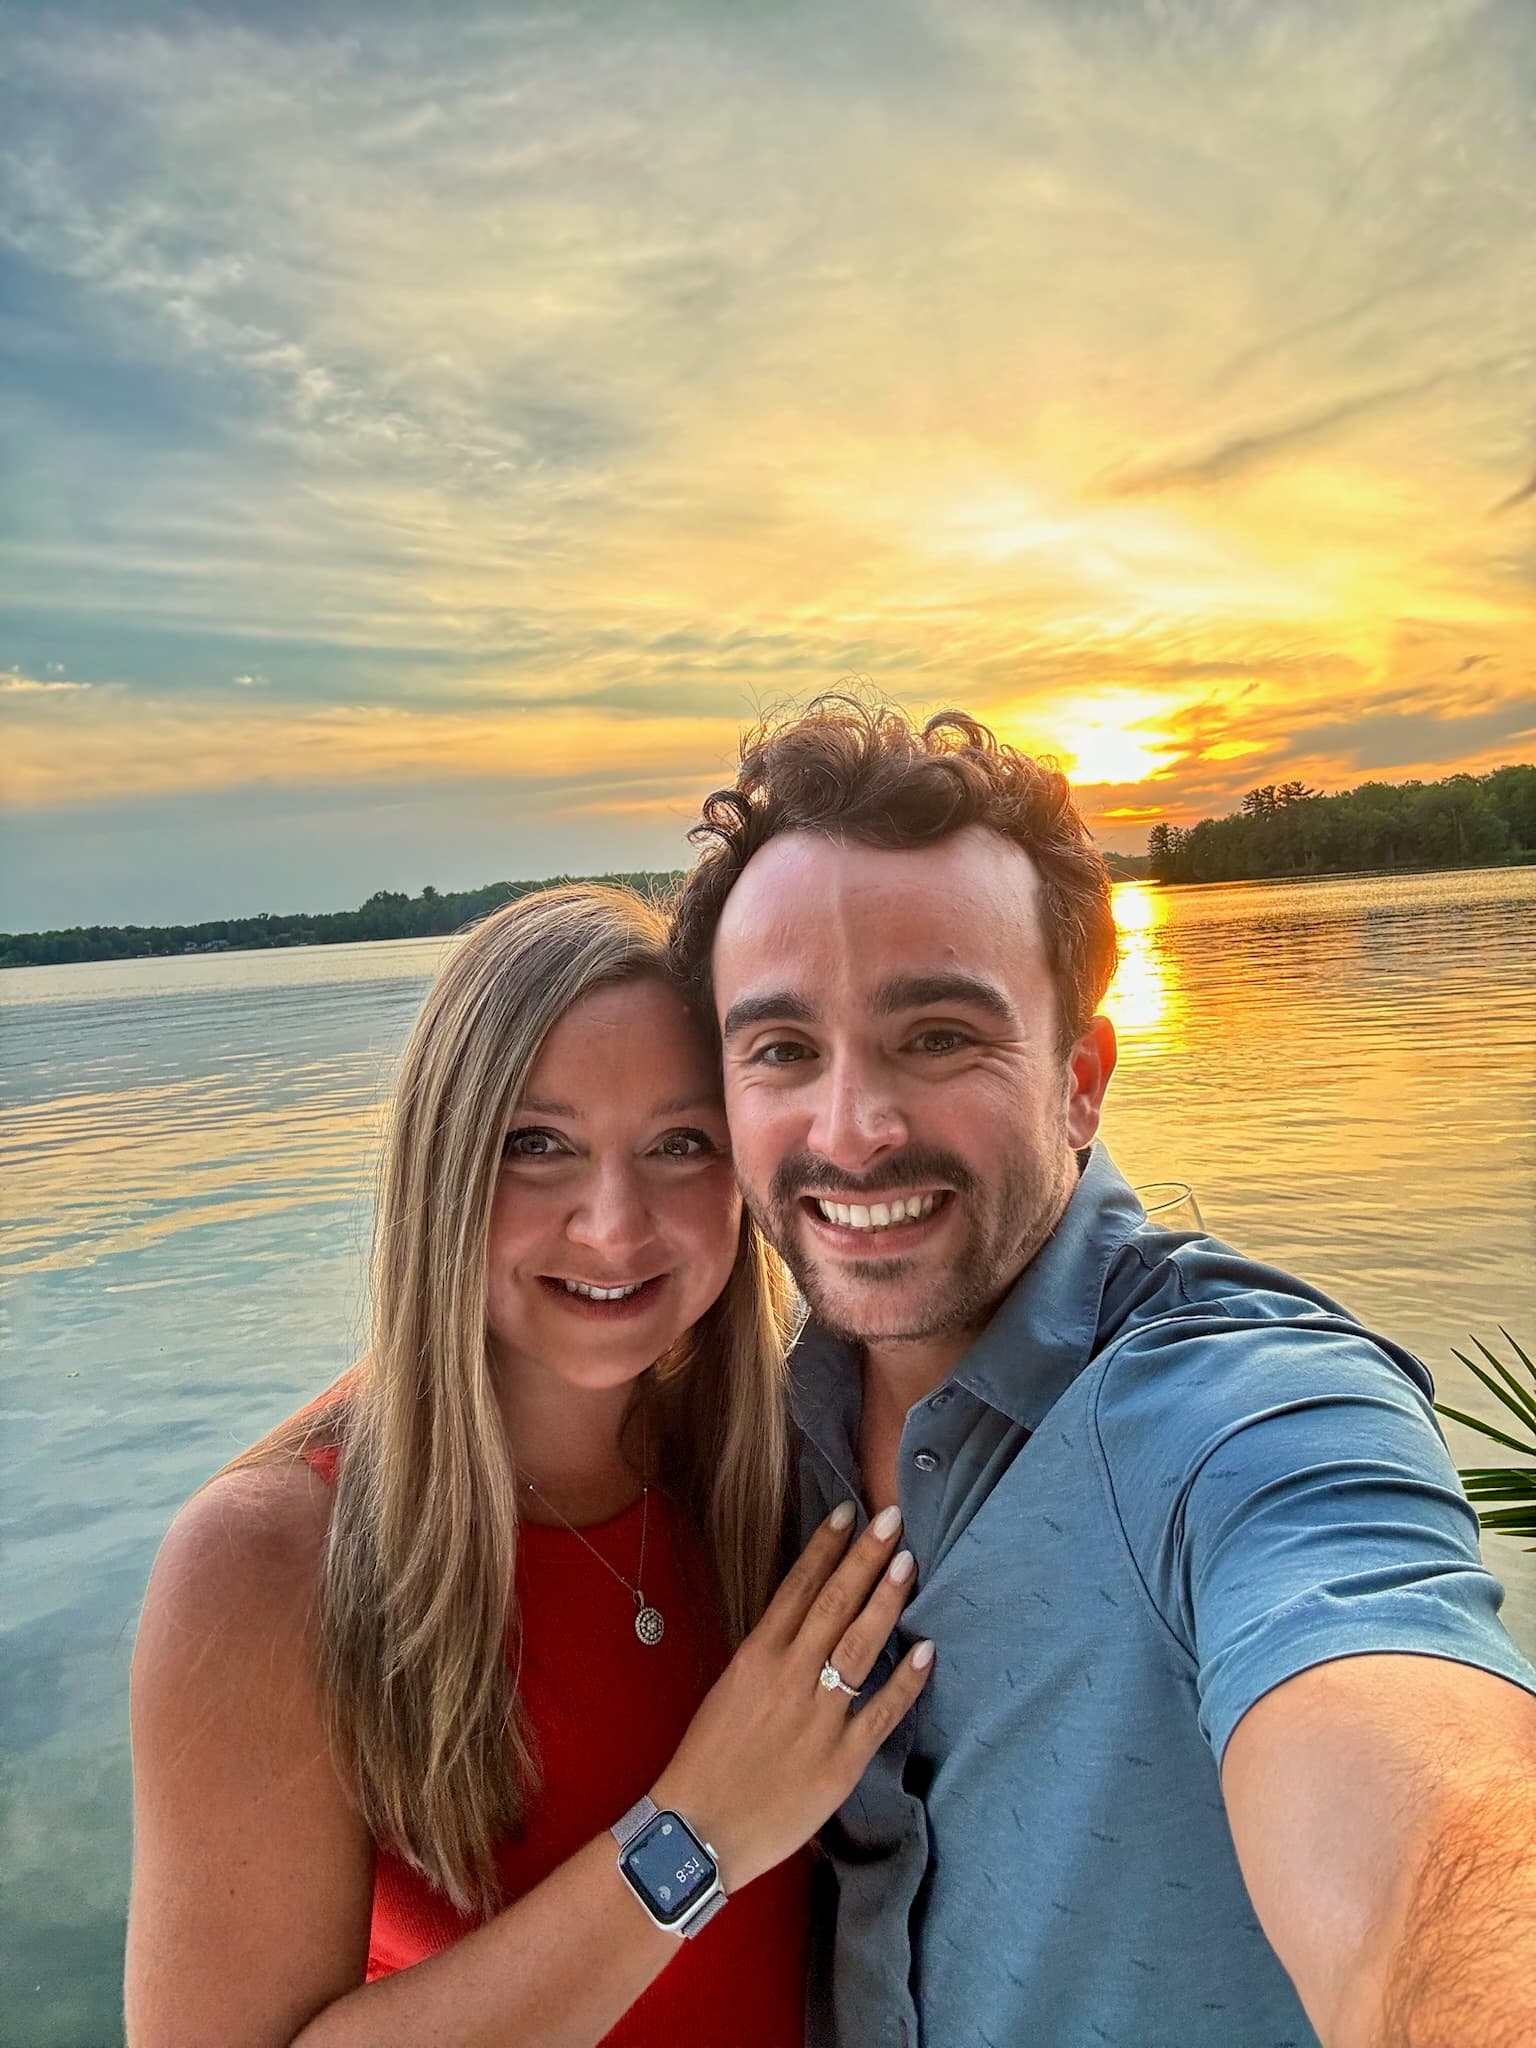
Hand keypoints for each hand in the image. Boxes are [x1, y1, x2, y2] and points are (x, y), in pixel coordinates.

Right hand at [651, 1503, 932, 1891]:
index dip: (825, 1548)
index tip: (848, 1512)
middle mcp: (788, 1677)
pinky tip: (927, 1651)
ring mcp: (818, 1718)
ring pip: (860, 1646)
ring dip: (886, 1601)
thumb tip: (805, 1624)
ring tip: (909, 1563)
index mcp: (755, 1657)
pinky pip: (881, 1712)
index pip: (797, 1588)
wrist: (699, 1831)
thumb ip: (768, 1657)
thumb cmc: (708, 1761)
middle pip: (833, 1605)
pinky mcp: (841, 1762)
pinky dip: (906, 1682)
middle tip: (893, 1518)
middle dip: (865, 1558)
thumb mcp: (729, 1691)